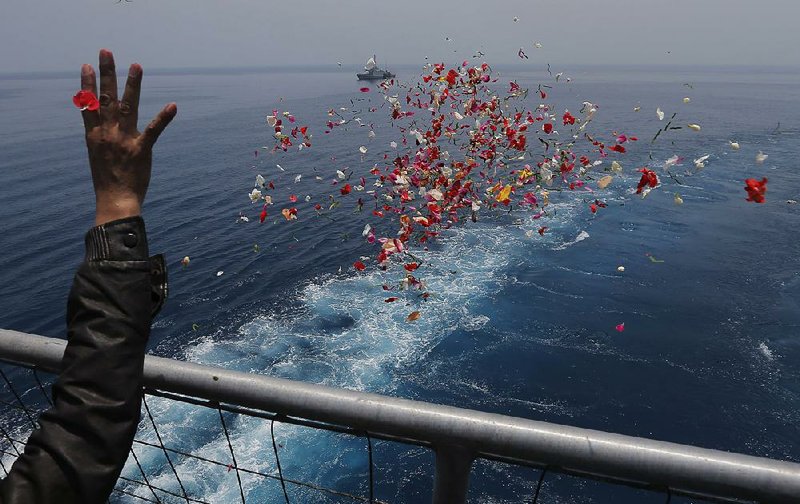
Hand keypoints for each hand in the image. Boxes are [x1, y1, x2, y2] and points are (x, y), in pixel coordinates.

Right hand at [79, 49, 176, 225]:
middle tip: (106, 52)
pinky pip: (154, 130)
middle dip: (106, 73)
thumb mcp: (97, 154)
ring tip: (136, 65)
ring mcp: (124, 140)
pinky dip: (164, 118)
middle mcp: (107, 133)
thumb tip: (96, 120)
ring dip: (132, 85)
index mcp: (94, 135)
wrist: (115, 201)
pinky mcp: (141, 150)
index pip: (88, 104)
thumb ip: (98, 134)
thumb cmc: (108, 179)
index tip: (88, 66)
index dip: (88, 84)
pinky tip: (173, 105)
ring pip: (128, 106)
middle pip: (105, 98)